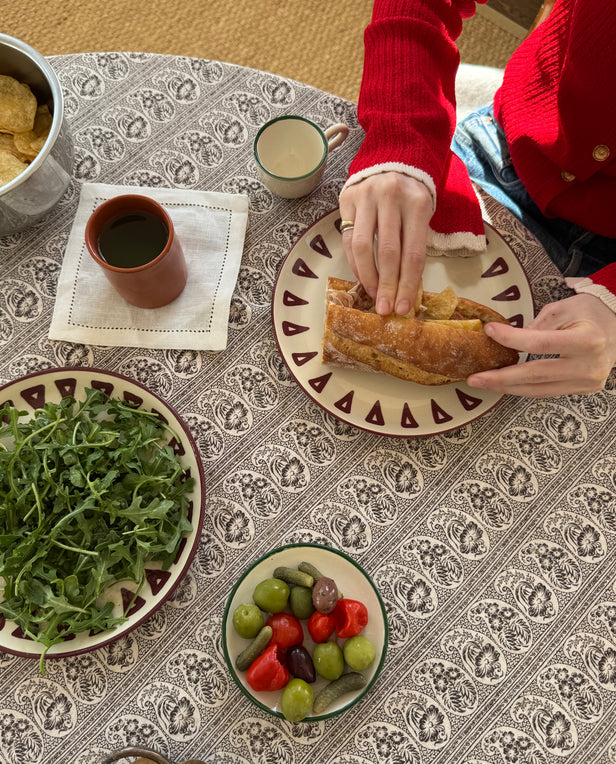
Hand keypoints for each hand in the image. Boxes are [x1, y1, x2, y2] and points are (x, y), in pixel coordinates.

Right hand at [339, 172, 432, 315]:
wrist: (392, 161)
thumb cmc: (411, 196)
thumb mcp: (422, 215)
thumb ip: (414, 246)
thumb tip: (405, 290)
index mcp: (417, 203)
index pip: (413, 253)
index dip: (407, 284)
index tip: (403, 307)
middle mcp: (391, 197)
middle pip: (388, 253)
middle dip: (387, 286)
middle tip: (385, 309)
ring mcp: (367, 197)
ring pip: (364, 247)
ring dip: (368, 278)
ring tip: (373, 296)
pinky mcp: (348, 199)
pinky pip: (349, 239)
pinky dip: (355, 263)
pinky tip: (363, 278)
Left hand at [467, 294, 615, 397]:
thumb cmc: (593, 313)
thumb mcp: (566, 307)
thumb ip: (538, 323)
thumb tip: (510, 338)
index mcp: (587, 340)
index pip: (541, 343)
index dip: (512, 339)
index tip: (489, 332)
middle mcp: (588, 366)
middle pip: (535, 375)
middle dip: (500, 378)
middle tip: (474, 378)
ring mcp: (587, 382)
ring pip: (538, 390)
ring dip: (507, 387)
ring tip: (483, 383)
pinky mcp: (584, 390)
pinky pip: (547, 391)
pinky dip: (524, 388)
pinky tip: (505, 384)